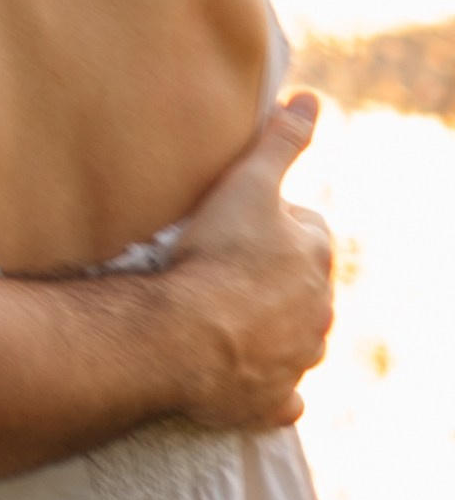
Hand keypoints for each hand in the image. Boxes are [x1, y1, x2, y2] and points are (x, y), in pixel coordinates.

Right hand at [165, 93, 334, 428]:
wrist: (182, 336)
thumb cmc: (214, 256)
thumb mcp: (247, 183)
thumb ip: (281, 142)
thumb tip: (312, 99)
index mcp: (315, 259)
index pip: (309, 232)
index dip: (276, 224)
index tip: (242, 224)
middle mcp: (317, 312)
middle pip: (304, 289)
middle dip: (276, 280)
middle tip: (227, 270)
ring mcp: (296, 360)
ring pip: (299, 342)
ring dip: (275, 331)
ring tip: (228, 319)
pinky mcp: (270, 400)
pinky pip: (282, 398)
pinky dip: (272, 389)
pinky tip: (249, 379)